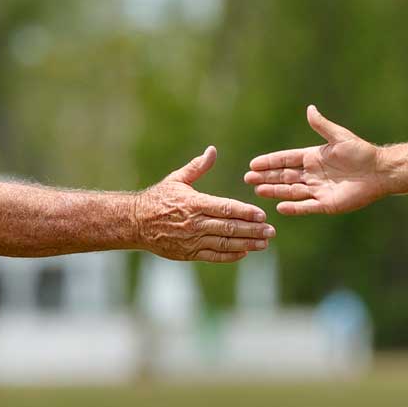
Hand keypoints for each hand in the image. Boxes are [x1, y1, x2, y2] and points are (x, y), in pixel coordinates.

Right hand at [134, 146, 273, 262]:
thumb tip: (212, 150)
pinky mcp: (189, 253)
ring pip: (225, 244)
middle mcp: (194, 223)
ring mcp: (192, 240)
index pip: (225, 208)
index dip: (246, 212)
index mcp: (194, 203)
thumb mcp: (177, 179)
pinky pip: (214, 256)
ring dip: (247, 244)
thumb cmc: (158, 198)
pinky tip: (245, 252)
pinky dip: (231, 255)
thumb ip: (197, 167)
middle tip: (271, 231)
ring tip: (264, 243)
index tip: (262, 215)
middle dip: (253, 230)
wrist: (135, 223)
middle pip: (229, 228)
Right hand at [243, 105, 386, 215]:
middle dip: (266, 177)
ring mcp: (318, 190)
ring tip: (258, 190)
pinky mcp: (326, 204)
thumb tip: (310, 108)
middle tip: (248, 178)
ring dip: (275, 191)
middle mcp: (312, 174)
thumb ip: (322, 126)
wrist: (379, 171)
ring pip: (291, 191)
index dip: (270, 162)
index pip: (286, 160)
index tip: (253, 164)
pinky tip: (280, 207)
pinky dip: (294, 208)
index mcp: (313, 158)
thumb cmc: (361, 152)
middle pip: (284, 176)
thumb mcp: (339, 137)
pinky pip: (306, 207)